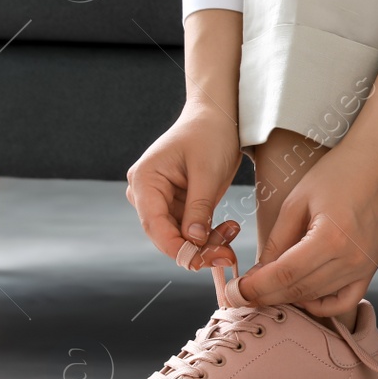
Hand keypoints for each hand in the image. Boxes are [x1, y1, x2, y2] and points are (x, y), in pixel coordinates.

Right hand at [126, 103, 242, 269]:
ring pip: (179, 236)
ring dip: (206, 242)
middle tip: (228, 256)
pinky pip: (190, 228)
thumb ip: (199, 208)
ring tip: (233, 232)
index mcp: (144, 181)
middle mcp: (146, 192)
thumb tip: (193, 242)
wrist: (218, 117)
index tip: (201, 262)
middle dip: (196, 249)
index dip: (176, 248)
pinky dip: (209, 234)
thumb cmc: (209, 134)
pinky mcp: (178, 203)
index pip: (154, 225)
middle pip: (165, 234)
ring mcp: (161, 199)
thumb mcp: (207, 172)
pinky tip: (229, 229)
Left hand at [236, 135, 377, 317]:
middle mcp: (351, 258)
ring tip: (265, 291)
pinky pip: (345, 301)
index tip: (234, 292)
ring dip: (288, 299)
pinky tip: (302, 296)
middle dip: (266, 297)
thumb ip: (276, 241)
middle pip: (300, 291)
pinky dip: (322, 305)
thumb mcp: (295, 202)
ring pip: (318, 297)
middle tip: (240, 296)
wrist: (375, 165)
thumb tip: (257, 276)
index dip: (256, 287)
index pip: (284, 275)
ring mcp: (364, 266)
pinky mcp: (371, 268)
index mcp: (331, 238)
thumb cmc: (335, 175)